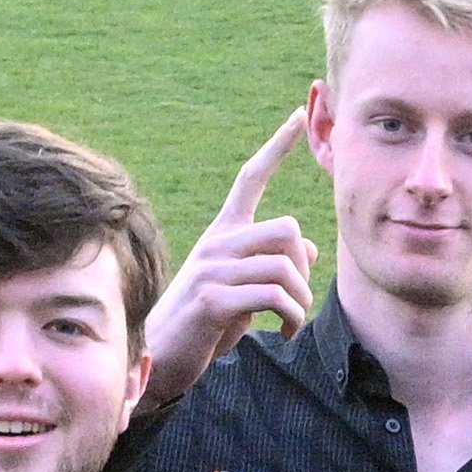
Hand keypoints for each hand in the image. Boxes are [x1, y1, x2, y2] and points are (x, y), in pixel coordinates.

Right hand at [141, 106, 321, 417]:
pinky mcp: (213, 300)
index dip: (276, 146)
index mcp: (222, 234)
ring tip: (291, 322)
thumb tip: (310, 247)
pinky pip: (274, 296)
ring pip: (285, 266)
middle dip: (305, 267)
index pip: (250, 178)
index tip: (296, 114)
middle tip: (297, 299)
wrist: (161, 358)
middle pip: (287, 228)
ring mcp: (213, 269)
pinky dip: (291, 317)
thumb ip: (271, 266)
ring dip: (301, 301)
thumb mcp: (243, 291)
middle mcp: (217, 243)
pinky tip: (285, 333)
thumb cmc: (204, 326)